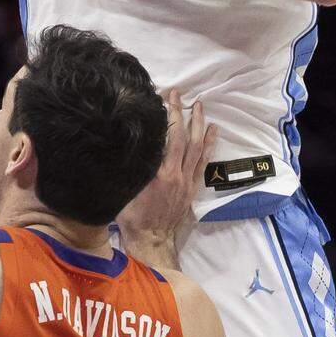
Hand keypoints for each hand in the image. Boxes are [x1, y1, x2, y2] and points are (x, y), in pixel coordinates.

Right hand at [118, 94, 216, 261]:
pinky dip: (209, 145)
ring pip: (197, 148)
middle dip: (182, 114)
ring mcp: (186, 182)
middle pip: (184, 139)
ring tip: (200, 107)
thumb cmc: (132, 218)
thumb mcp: (123, 191)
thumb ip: (129, 169)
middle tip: (180, 95)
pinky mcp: (191, 188)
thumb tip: (122, 146)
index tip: (164, 99)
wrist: (151, 242)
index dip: (168, 117)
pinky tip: (213, 131)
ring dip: (199, 125)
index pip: (167, 138)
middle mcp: (176, 175)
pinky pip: (203, 162)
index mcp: (159, 175)